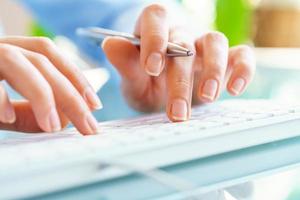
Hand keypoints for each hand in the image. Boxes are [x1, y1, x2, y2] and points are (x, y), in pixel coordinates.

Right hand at [0, 36, 100, 134]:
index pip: (50, 56)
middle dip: (70, 95)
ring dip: (41, 95)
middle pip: (43, 61)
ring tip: (53, 126)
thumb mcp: (2, 111)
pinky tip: (9, 118)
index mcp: (9, 55)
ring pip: (16, 61)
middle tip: (88, 126)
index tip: (96, 104)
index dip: (76, 77)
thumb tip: (62, 121)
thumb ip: (27, 113)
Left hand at [102, 4, 255, 120]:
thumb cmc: (146, 84)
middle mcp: (181, 34)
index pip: (155, 17)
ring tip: (207, 98)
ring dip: (214, 70)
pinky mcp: (226, 60)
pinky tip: (235, 89)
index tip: (151, 68)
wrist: (163, 95)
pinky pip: (242, 55)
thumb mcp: (132, 79)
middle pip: (184, 44)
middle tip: (177, 113)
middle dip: (180, 80)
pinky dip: (243, 69)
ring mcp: (204, 45)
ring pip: (216, 43)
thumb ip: (124, 63)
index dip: (154, 38)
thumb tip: (111, 44)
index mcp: (154, 32)